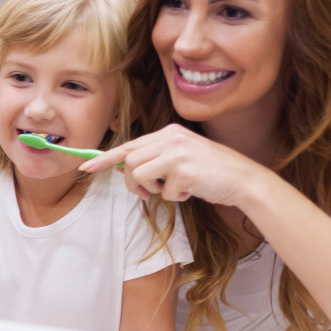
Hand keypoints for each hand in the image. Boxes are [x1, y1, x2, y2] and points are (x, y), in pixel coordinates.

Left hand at [79, 124, 265, 206]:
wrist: (245, 180)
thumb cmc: (212, 173)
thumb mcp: (182, 157)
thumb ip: (157, 158)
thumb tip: (125, 168)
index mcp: (169, 133)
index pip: (130, 144)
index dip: (105, 158)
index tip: (86, 167)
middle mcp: (171, 138)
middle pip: (129, 161)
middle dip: (131, 183)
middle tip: (146, 193)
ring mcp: (177, 152)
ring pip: (138, 174)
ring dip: (150, 190)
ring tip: (170, 191)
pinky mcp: (183, 169)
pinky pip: (163, 191)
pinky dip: (175, 197)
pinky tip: (192, 191)